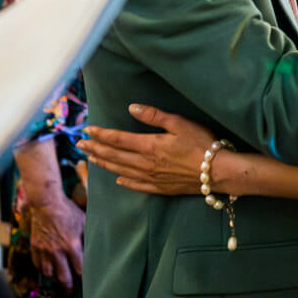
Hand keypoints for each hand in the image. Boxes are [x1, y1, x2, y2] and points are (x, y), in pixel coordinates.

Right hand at [25, 192, 85, 289]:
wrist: (46, 202)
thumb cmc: (67, 210)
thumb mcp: (83, 221)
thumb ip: (88, 236)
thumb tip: (95, 247)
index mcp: (72, 245)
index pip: (79, 269)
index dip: (83, 278)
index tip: (85, 282)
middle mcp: (57, 251)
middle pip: (63, 276)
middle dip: (68, 286)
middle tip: (70, 291)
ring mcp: (44, 250)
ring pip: (48, 273)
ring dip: (54, 280)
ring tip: (58, 281)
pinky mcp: (35, 246)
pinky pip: (37, 264)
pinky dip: (42, 270)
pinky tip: (46, 271)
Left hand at [82, 104, 216, 195]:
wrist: (217, 171)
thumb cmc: (201, 143)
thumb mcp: (179, 123)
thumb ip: (154, 116)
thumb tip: (132, 108)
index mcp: (149, 146)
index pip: (117, 139)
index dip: (100, 134)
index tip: (86, 130)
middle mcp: (145, 164)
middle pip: (114, 156)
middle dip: (95, 149)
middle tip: (80, 145)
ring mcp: (151, 178)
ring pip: (121, 171)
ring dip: (104, 164)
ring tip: (91, 160)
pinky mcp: (160, 188)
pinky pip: (136, 186)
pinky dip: (124, 182)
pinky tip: (118, 180)